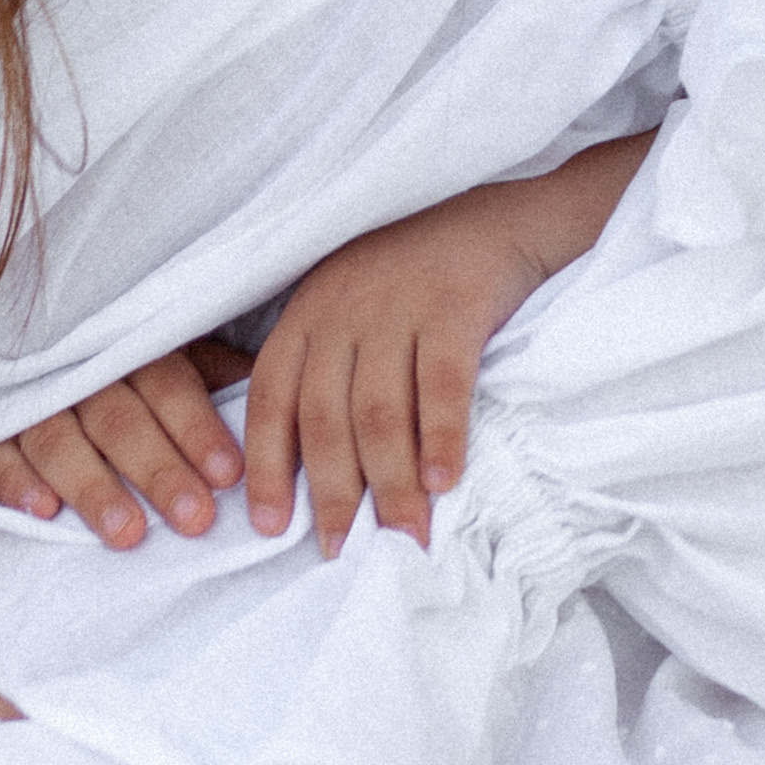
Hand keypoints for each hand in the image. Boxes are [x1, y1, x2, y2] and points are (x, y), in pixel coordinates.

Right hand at [0, 338, 255, 545]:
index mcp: (136, 350)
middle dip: (159, 471)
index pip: (168, 383)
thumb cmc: (142, 378)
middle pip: (119, 419)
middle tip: (195, 520)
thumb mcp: (187, 364)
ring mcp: (34, 401)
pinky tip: (43, 513)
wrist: (53, 353)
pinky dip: (17, 483)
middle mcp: (83, 371)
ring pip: (60, 440)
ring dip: (94, 487)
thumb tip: (283, 406)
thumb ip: (223, 380)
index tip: (229, 475)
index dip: (197, 428)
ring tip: (129, 534)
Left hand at [242, 186, 548, 558]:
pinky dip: (442, 437)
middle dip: (332, 492)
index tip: (271, 527)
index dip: (267, 465)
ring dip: (391, 483)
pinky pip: (443, 384)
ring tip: (403, 536)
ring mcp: (399, 303)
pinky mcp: (456, 303)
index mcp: (310, 311)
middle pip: (325, 416)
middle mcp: (344, 307)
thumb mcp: (354, 304)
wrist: (497, 214)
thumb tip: (316, 470)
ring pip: (381, 411)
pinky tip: (445, 481)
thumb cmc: (421, 274)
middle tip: (342, 550)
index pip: (272, 397)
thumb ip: (329, 367)